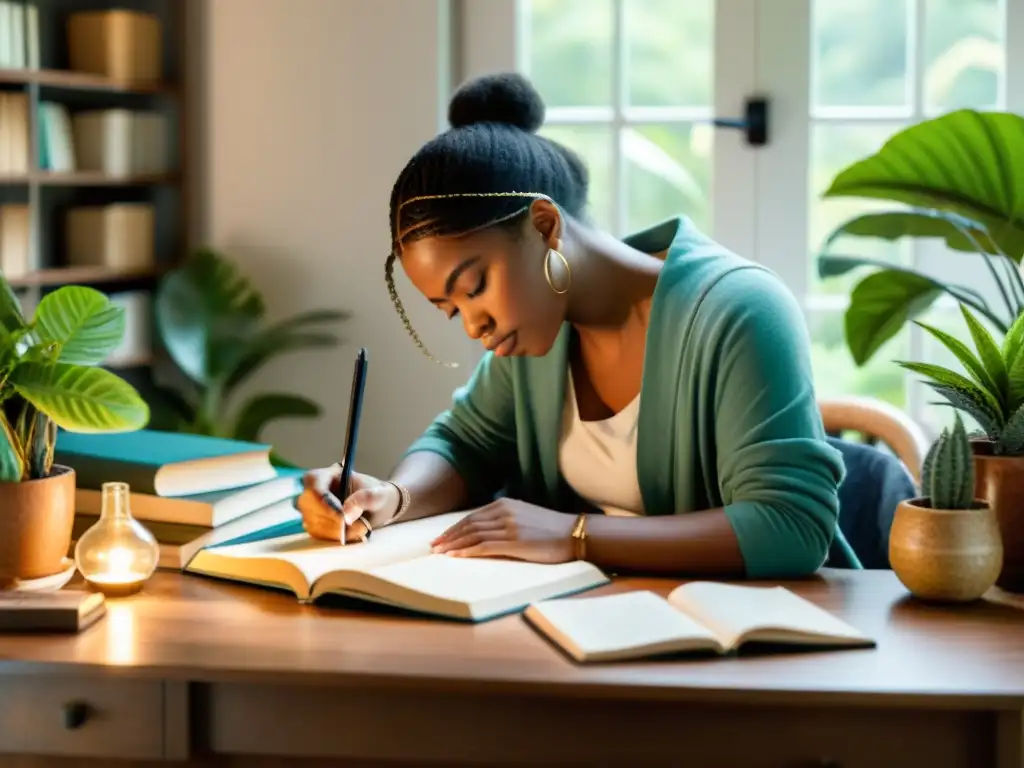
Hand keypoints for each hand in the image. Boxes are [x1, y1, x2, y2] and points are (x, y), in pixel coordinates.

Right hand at [296, 463, 400, 542]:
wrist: (379, 508)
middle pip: (307, 504)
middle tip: (354, 525)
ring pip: (312, 522)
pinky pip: (317, 534)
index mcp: (327, 475)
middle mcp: (314, 491)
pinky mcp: (315, 524)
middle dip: (330, 519)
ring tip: (359, 529)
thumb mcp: (378, 494)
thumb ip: (365, 498)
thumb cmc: (378, 496)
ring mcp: (312, 509)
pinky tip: (352, 533)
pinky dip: (335, 537)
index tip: (341, 515)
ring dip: (335, 530)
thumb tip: (346, 513)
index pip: (313, 483)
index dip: (323, 500)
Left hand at [430, 499, 576, 563]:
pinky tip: (455, 556)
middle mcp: (504, 513)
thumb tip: (487, 531)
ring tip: (439, 552)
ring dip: (453, 544)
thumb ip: (506, 519)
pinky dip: (466, 551)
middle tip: (433, 546)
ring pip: (472, 535)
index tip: (442, 537)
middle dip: (448, 536)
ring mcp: (508, 527)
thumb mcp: (525, 516)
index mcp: (505, 504)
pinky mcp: (514, 541)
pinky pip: (483, 546)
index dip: (454, 528)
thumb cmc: (551, 528)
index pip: (472, 516)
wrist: (573, 533)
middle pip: (468, 525)